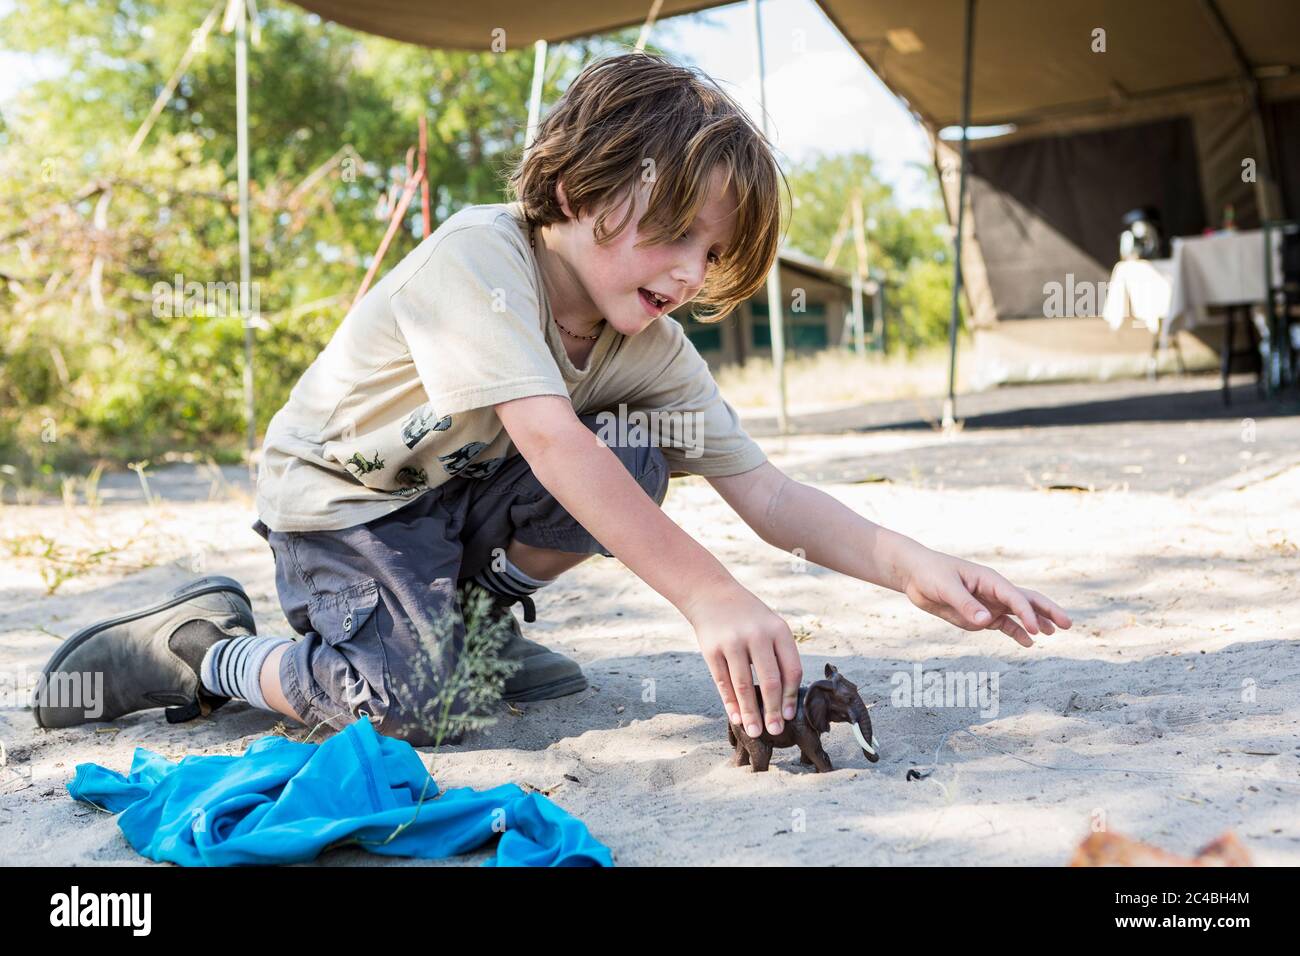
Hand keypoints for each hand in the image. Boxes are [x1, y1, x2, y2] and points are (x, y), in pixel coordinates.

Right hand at [682, 584, 802, 738]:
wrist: (711, 593)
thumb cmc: (747, 616)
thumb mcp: (770, 625)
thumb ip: (779, 655)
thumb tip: (783, 698)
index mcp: (778, 630)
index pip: (791, 670)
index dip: (791, 696)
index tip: (788, 715)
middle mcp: (757, 636)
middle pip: (770, 681)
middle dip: (773, 711)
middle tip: (776, 732)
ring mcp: (733, 643)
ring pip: (744, 686)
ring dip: (750, 713)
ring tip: (756, 732)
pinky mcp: (711, 650)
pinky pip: (723, 683)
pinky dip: (730, 703)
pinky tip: (736, 717)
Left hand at [900, 545, 1072, 645]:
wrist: (914, 575)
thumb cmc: (931, 574)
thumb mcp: (946, 588)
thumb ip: (965, 604)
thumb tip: (986, 621)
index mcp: (989, 580)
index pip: (1015, 597)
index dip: (1027, 613)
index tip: (1036, 629)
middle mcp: (994, 591)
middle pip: (1027, 601)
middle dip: (1047, 612)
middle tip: (1068, 624)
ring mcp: (989, 604)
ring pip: (1018, 614)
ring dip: (1036, 622)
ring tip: (1054, 633)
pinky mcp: (980, 615)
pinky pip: (1003, 625)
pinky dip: (1016, 633)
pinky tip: (1029, 642)